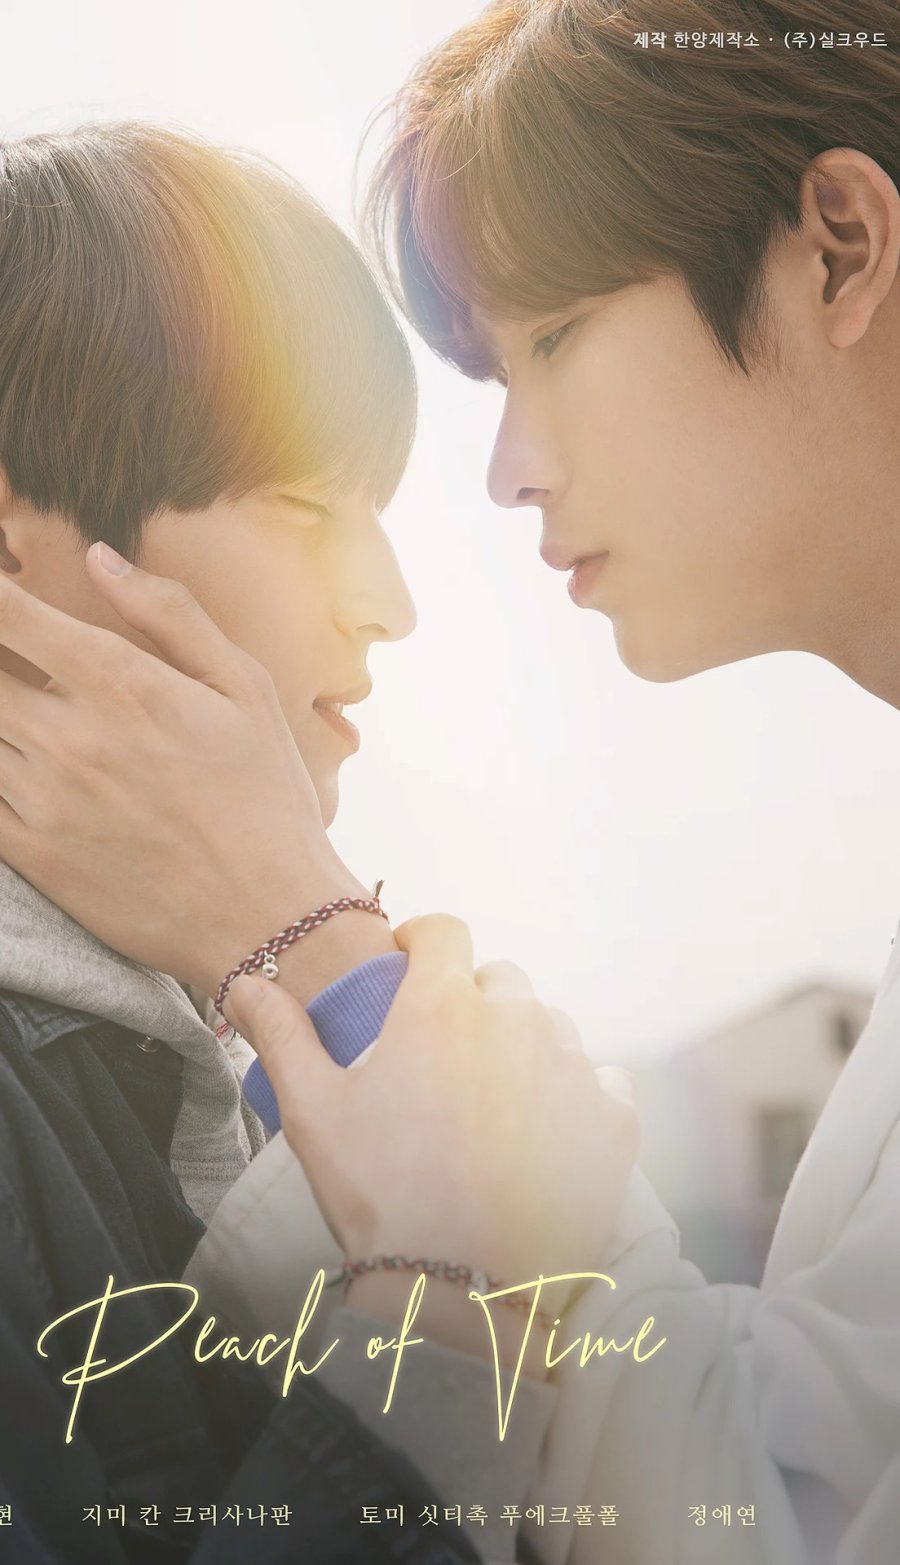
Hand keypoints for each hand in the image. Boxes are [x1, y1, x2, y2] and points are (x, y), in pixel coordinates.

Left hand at [0, 547, 369, 995]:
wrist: (269, 918)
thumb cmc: (267, 798)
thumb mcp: (245, 689)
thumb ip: (171, 615)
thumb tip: (99, 559)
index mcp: (122, 683)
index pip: (9, 613)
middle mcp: (70, 737)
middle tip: (15, 665)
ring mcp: (43, 799)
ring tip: (26, 714)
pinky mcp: (33, 855)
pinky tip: (14, 761)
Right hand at [227, 915, 639, 1317]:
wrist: (465, 1295)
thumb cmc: (381, 1197)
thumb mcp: (314, 1114)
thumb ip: (282, 1035)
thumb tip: (248, 982)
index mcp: (444, 1005)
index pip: (444, 931)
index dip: (423, 943)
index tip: (409, 970)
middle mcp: (518, 1019)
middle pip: (499, 980)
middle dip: (472, 1003)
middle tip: (443, 1059)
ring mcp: (573, 1066)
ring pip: (550, 1027)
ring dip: (523, 1047)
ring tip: (491, 1107)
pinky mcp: (614, 1118)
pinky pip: (602, 1079)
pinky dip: (578, 1096)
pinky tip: (547, 1135)